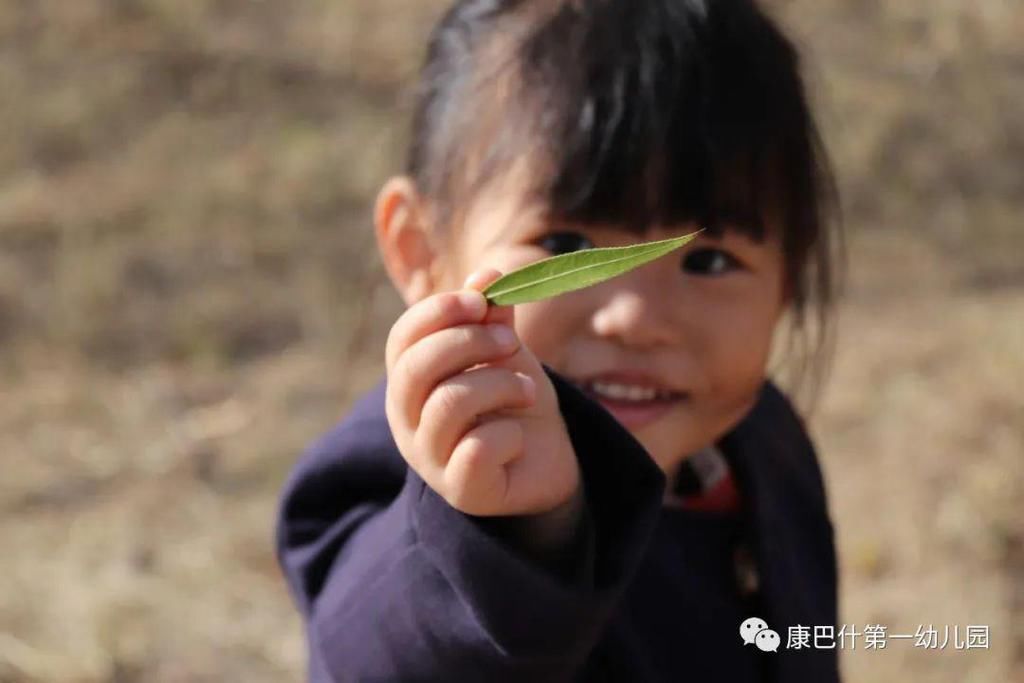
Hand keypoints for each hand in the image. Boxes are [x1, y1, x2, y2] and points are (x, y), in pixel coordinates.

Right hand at [384, 268, 582, 540]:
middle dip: (469, 343)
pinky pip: (476, 449)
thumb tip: (487, 273)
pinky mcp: (460, 490)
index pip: (402, 339)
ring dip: (500, 385)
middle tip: (510, 342)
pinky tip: (518, 436)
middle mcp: (407, 419)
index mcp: (410, 381)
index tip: (482, 300)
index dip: (438, 311)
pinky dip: (508, 433)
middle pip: (416, 368)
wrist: (546, 464)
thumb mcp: (505, 353)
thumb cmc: (514, 402)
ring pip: (449, 403)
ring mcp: (429, 458)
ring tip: (527, 391)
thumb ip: (492, 318)